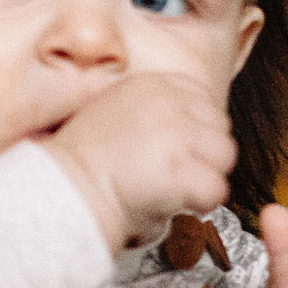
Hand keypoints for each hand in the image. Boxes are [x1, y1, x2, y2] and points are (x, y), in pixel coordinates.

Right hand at [45, 74, 237, 250]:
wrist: (63, 191)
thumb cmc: (83, 163)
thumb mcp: (116, 111)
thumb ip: (156, 111)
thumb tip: (193, 128)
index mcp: (153, 84)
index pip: (204, 100)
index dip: (196, 131)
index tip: (177, 150)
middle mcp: (169, 102)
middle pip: (219, 128)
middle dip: (203, 154)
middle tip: (172, 173)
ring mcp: (177, 134)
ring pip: (224, 157)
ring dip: (204, 176)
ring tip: (171, 188)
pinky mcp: (180, 170)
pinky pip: (216, 189)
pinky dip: (200, 203)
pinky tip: (172, 203)